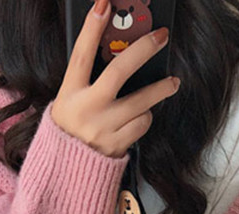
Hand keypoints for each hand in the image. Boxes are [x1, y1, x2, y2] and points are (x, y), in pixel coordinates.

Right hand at [51, 0, 179, 158]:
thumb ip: (87, 81)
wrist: (67, 172)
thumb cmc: (71, 130)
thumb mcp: (69, 102)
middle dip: (143, 50)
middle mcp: (86, 110)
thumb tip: (117, 52)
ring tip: (171, 83)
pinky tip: (140, 117)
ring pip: (141, 102)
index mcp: (69, 95)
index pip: (81, 55)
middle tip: (161, 37)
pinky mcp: (116, 146)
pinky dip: (145, 118)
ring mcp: (102, 130)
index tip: (104, 4)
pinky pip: (142, 124)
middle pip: (119, 72)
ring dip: (159, 90)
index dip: (92, 29)